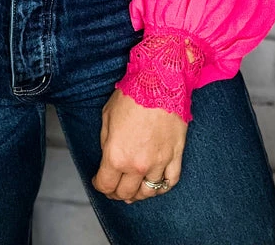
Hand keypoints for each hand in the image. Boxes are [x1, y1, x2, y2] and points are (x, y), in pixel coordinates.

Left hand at [91, 87, 188, 203]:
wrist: (160, 81)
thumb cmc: (132, 94)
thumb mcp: (107, 116)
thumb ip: (106, 141)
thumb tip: (108, 156)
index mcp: (116, 155)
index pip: (105, 185)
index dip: (99, 185)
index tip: (99, 181)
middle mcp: (137, 164)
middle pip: (126, 193)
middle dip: (117, 193)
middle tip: (114, 188)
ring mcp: (159, 162)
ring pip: (148, 192)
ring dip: (138, 194)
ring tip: (134, 189)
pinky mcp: (176, 156)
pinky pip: (170, 182)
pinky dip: (161, 188)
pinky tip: (155, 185)